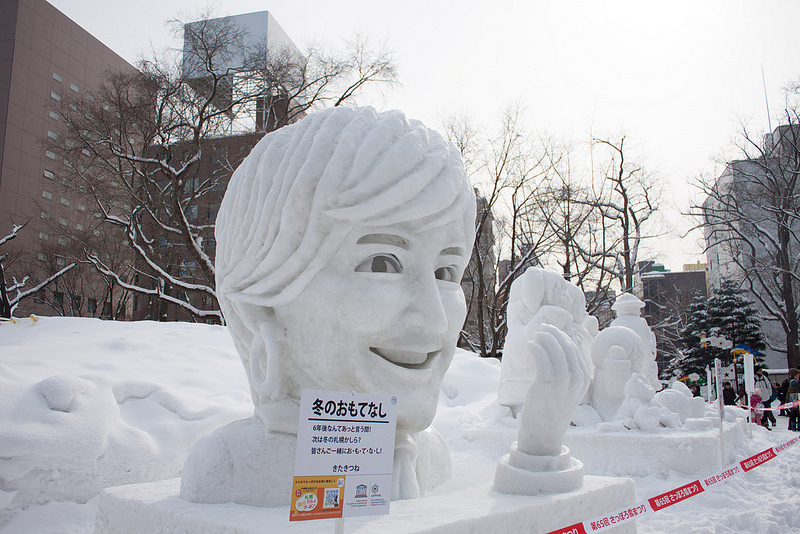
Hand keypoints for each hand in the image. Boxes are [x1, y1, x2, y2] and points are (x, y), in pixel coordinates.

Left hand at [516, 323, 589, 456]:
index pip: (576, 349)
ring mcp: (563, 381)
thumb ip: (567, 371)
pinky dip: (535, 347)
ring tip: (535, 335)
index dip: (563, 336)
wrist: (544, 435)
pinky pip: (542, 357)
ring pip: (555, 349)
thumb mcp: (567, 390)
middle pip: (566, 346)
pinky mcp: (547, 384)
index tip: (552, 330)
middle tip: (542, 327)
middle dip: (554, 333)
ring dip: (544, 337)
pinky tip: (530, 345)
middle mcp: (577, 379)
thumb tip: (560, 347)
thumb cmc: (552, 410)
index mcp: (584, 379)